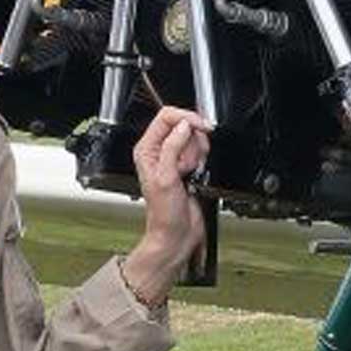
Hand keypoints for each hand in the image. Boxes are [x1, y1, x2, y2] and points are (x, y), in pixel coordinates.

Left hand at [123, 105, 212, 304]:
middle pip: (184, 125)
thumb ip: (173, 147)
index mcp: (147, 149)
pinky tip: (195, 174)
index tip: (201, 126)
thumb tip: (184, 127)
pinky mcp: (188, 167)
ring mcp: (174, 159)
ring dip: (197, 154)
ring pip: (195, 139)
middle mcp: (160, 151)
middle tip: (189, 161)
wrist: (175, 234)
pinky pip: (201, 153)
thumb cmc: (163, 213)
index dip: (186, 118)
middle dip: (193, 142)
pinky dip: (202, 162)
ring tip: (189, 172)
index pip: (166, 117)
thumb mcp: (166, 176)